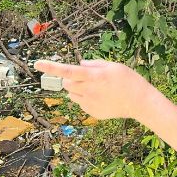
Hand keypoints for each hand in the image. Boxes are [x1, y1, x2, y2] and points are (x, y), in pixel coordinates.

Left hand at [34, 59, 151, 118]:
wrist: (140, 102)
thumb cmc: (129, 80)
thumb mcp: (114, 66)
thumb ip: (95, 64)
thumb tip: (81, 64)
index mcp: (93, 76)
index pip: (68, 70)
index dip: (51, 67)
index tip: (37, 64)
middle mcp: (88, 90)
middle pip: (67, 83)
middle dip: (71, 79)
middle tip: (86, 77)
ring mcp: (89, 103)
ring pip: (72, 94)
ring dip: (78, 89)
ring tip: (97, 88)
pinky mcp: (91, 112)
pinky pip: (81, 103)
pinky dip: (86, 98)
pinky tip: (102, 97)